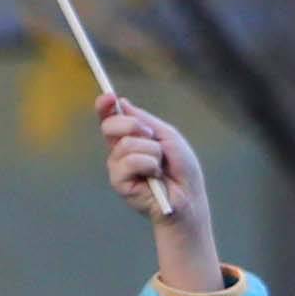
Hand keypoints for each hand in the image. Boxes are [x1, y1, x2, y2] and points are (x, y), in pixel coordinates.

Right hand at [96, 95, 223, 292]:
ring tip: (160, 167)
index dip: (105, 106)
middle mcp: (120, 152)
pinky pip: (130, 161)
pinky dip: (149, 165)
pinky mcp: (119, 183)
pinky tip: (155, 177)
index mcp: (130, 138)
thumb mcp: (168, 137)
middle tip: (152, 136)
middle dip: (132, 125)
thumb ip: (146, 121)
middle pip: (110, 126)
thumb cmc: (182, 170)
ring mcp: (117, 168)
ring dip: (151, 151)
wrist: (189, 199)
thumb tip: (122, 103)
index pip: (111, 119)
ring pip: (126, 144)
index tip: (109, 96)